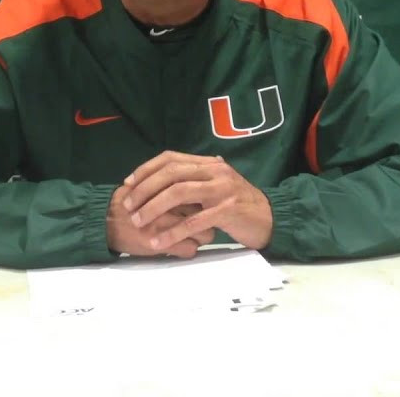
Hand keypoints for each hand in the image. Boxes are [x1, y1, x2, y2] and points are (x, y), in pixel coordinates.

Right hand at [106, 183, 214, 257]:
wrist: (103, 222)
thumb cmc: (125, 202)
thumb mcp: (147, 184)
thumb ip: (168, 180)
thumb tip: (190, 173)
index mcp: (170, 186)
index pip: (201, 191)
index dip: (204, 198)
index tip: (202, 204)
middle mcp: (173, 204)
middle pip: (208, 212)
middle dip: (208, 217)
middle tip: (200, 221)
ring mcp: (170, 225)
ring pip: (205, 233)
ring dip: (201, 235)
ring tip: (190, 235)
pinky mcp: (165, 245)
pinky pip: (191, 250)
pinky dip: (188, 250)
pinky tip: (179, 246)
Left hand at [121, 151, 272, 250]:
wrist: (271, 218)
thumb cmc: (239, 206)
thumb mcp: (217, 185)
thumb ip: (195, 179)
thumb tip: (165, 177)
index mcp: (209, 163)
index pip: (170, 158)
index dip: (146, 170)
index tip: (128, 184)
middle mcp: (215, 171)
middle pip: (171, 173)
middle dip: (144, 189)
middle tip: (127, 206)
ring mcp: (223, 189)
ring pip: (179, 192)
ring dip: (153, 208)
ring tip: (138, 222)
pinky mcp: (228, 211)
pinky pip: (194, 221)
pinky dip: (173, 231)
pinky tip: (159, 241)